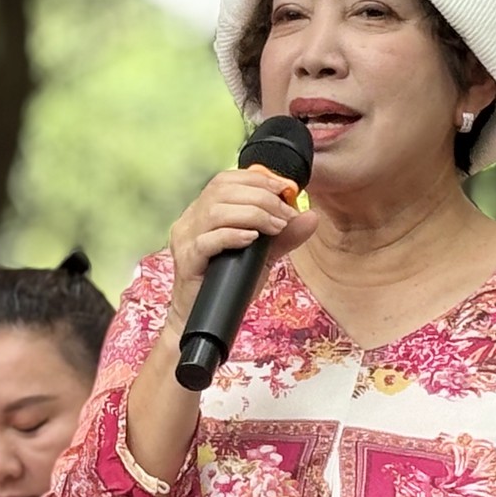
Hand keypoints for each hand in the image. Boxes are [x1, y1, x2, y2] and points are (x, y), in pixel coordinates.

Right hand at [165, 168, 317, 325]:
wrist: (202, 318)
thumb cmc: (228, 283)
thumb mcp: (261, 256)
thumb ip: (282, 236)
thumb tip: (310, 216)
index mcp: (203, 211)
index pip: (227, 180)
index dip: (258, 178)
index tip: (286, 189)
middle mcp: (190, 220)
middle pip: (222, 191)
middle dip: (262, 198)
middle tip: (286, 215)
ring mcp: (185, 239)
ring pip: (216, 211)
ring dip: (252, 214)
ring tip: (275, 228)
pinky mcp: (187, 260)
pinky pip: (207, 241)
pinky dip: (233, 235)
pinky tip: (252, 239)